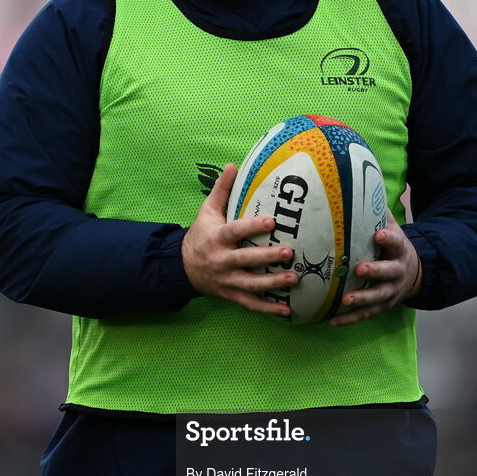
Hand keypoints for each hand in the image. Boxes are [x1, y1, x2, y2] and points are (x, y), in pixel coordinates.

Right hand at [182, 164, 296, 316]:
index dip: (252, 227)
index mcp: (216, 238)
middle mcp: (221, 261)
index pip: (235, 231)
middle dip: (267, 258)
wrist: (182, 267)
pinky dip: (268, 309)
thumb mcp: (207, 211)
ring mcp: (226, 281)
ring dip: (273, 284)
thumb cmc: (200, 235)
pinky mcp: (231, 295)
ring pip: (251, 285)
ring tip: (294, 279)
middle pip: (245, 260)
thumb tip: (233, 165)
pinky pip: (251, 304)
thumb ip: (221, 190)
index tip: (271, 221)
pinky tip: (287, 310)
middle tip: (289, 252)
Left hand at [329, 210, 422, 326]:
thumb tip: (359, 185)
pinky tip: (332, 321)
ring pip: (377, 297)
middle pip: (388, 272)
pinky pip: (365, 315)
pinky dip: (349, 318)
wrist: (413, 273)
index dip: (388, 238)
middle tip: (359, 269)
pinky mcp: (382, 306)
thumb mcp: (391, 227)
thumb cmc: (393, 246)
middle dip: (375, 271)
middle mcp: (397, 271)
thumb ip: (376, 212)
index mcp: (399, 249)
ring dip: (361, 299)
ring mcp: (390, 291)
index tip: (378, 234)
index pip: (396, 242)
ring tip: (345, 299)